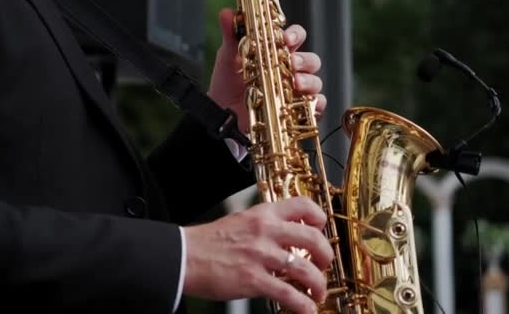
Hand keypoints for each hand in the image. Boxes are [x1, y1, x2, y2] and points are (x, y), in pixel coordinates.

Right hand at [182, 197, 333, 313]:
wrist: (183, 256)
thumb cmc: (208, 242)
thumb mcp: (239, 221)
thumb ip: (263, 226)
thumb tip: (284, 239)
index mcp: (262, 214)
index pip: (302, 206)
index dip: (319, 218)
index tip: (321, 230)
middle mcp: (265, 231)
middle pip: (313, 238)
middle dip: (326, 255)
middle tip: (324, 265)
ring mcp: (260, 256)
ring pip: (306, 269)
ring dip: (318, 284)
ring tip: (317, 291)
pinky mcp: (253, 280)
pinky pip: (289, 294)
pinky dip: (304, 305)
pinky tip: (307, 309)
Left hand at [207, 8, 326, 133]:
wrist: (221, 112)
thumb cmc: (227, 83)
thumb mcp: (228, 57)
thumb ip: (231, 35)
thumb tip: (226, 13)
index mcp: (278, 52)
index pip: (296, 37)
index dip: (296, 35)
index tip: (286, 39)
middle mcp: (290, 70)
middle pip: (311, 60)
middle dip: (305, 60)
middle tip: (292, 63)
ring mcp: (295, 91)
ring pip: (315, 82)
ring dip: (309, 81)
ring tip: (295, 83)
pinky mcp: (296, 110)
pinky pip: (315, 106)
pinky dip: (315, 104)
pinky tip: (302, 103)